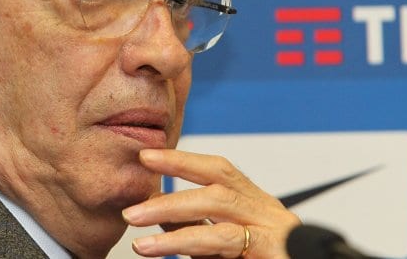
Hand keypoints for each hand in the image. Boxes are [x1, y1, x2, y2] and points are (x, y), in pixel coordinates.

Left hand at [122, 149, 299, 258]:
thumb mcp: (225, 248)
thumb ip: (197, 230)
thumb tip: (159, 215)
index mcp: (257, 207)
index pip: (219, 171)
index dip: (183, 159)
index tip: (147, 156)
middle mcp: (267, 211)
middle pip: (218, 181)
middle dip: (171, 180)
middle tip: (132, 191)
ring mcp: (274, 229)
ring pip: (218, 204)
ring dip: (171, 209)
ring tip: (134, 220)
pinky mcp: (274, 249)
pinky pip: (224, 238)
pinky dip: (187, 239)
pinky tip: (158, 246)